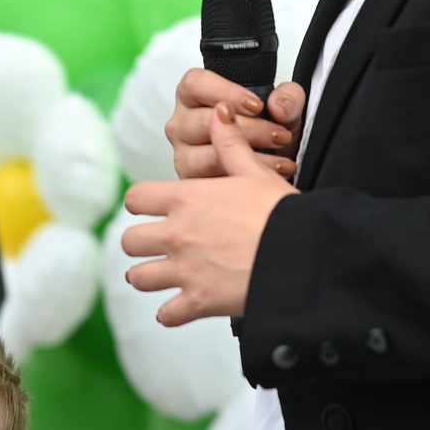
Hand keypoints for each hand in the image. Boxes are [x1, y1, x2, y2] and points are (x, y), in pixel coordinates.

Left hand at [120, 109, 296, 325]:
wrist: (300, 253)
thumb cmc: (280, 212)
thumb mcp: (255, 172)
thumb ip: (230, 145)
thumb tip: (219, 114)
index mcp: (186, 200)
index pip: (136, 198)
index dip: (142, 203)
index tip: (153, 209)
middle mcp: (176, 235)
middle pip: (129, 241)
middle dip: (140, 244)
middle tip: (155, 246)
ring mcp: (183, 271)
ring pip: (138, 277)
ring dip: (147, 277)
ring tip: (160, 276)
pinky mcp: (197, 302)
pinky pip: (166, 315)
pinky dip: (170, 314)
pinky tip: (179, 308)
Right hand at [165, 67, 303, 180]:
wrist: (271, 158)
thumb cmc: (266, 128)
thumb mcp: (285, 106)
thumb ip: (289, 96)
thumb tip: (278, 106)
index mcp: (194, 95)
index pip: (196, 84)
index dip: (226, 92)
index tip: (256, 105)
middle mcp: (184, 123)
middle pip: (204, 121)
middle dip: (247, 130)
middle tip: (276, 135)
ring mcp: (184, 153)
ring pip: (207, 155)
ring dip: (246, 157)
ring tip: (277, 157)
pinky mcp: (191, 180)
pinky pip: (211, 182)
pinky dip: (242, 178)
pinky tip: (266, 174)